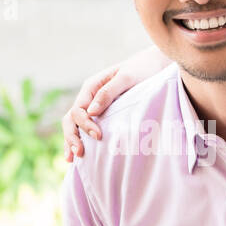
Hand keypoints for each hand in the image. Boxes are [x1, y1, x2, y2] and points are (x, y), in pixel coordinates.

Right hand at [61, 46, 172, 160]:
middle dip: (72, 137)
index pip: (78, 109)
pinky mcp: (103, 114)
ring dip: (71, 141)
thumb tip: (91, 112)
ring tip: (72, 159)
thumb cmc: (142, 69)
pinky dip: (80, 140)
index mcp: (91, 86)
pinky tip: (80, 155)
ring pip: (74, 125)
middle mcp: (89, 96)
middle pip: (71, 119)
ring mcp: (94, 106)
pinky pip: (85, 128)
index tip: (98, 136)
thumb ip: (108, 92)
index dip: (85, 124)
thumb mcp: (126, 78)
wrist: (155, 66)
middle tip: (79, 154)